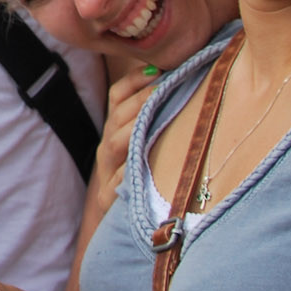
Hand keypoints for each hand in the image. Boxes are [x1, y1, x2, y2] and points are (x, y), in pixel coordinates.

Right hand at [90, 70, 157, 219]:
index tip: (157, 68)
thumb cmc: (143, 177)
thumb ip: (159, 117)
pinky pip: (116, 182)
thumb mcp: (146, 144)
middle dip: (139, 99)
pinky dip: (128, 172)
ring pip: (113, 144)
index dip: (134, 80)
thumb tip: (184, 81)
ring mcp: (106, 172)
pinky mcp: (108, 198)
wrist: (125, 222)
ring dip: (132, 128)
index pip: (117, 96)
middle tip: (163, 86)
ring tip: (151, 116)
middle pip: (116, 116)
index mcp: (116, 129)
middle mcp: (107, 147)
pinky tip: (143, 164)